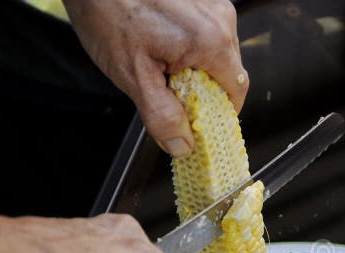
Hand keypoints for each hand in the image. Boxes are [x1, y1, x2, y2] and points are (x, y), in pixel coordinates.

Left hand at [63, 0, 247, 156]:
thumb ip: (161, 117)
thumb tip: (183, 145)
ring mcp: (211, 2)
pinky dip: (187, 45)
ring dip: (193, 66)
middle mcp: (220, 18)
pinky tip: (159, 42)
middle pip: (227, 71)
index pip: (236, 92)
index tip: (198, 126)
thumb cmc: (107, 12)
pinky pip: (204, 31)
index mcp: (211, 42)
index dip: (218, 114)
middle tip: (168, 93)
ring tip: (158, 62)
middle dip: (202, 89)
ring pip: (215, 51)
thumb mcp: (133, 76)